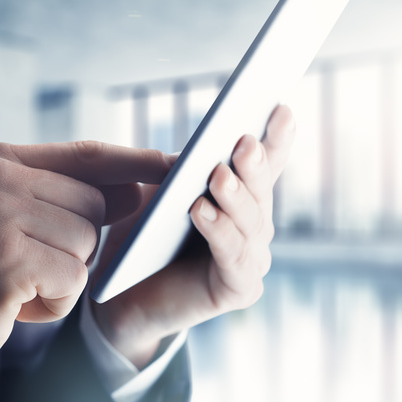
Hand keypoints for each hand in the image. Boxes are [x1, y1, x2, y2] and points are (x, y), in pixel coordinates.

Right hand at [0, 141, 172, 389]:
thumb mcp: (11, 222)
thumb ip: (66, 199)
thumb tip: (138, 188)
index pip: (87, 155)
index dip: (135, 161)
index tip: (176, 164)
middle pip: (95, 205)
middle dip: (78, 247)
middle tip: (28, 267)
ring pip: (88, 244)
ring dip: (64, 278)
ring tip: (17, 286)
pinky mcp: (5, 260)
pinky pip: (74, 280)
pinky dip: (54, 304)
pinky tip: (14, 305)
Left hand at [91, 105, 296, 367]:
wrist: (122, 295)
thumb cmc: (143, 237)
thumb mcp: (158, 193)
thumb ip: (180, 172)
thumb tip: (197, 151)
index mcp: (241, 195)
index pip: (266, 162)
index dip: (276, 136)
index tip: (279, 106)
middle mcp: (254, 224)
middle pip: (260, 189)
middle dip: (253, 164)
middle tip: (243, 141)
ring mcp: (251, 257)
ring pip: (250, 223)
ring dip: (234, 197)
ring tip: (217, 175)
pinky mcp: (239, 288)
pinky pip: (233, 257)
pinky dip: (219, 233)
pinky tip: (202, 211)